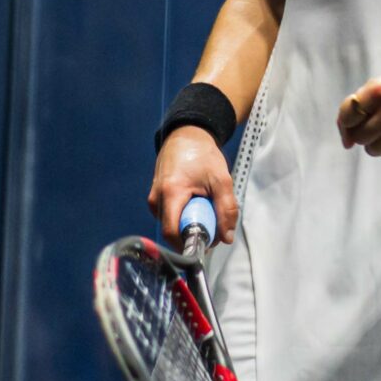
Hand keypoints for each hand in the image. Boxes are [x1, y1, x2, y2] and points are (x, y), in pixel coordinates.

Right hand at [146, 127, 238, 245]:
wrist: (186, 136)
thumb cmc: (203, 155)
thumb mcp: (221, 179)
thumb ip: (226, 209)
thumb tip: (226, 238)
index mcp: (170, 193)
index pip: (172, 232)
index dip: (189, 244)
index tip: (208, 244)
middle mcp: (155, 199)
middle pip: (173, 231)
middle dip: (194, 233)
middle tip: (213, 225)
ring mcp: (153, 200)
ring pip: (172, 224)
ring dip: (191, 223)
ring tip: (204, 206)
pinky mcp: (155, 200)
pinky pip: (170, 217)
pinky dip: (185, 215)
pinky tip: (195, 203)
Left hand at [336, 62, 380, 160]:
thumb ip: (356, 108)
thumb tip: (346, 144)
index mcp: (380, 90)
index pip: (348, 116)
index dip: (348, 121)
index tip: (358, 120)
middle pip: (360, 137)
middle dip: (365, 133)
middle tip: (380, 124)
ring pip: (373, 150)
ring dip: (378, 143)